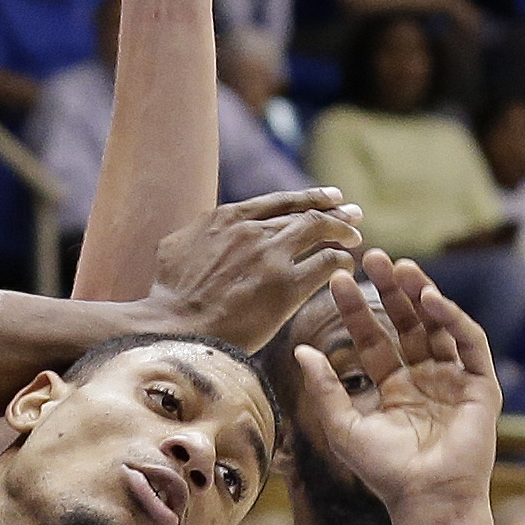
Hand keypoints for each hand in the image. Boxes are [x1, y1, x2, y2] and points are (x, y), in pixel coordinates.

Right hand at [146, 189, 366, 349]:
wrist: (172, 326)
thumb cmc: (168, 295)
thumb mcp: (176, 246)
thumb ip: (201, 232)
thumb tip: (208, 228)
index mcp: (227, 218)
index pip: (279, 201)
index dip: (309, 198)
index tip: (330, 198)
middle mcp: (253, 230)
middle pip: (305, 213)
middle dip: (334, 212)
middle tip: (354, 215)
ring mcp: (271, 256)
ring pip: (319, 230)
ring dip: (342, 232)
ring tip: (356, 238)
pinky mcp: (286, 286)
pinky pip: (326, 263)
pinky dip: (340, 261)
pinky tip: (346, 265)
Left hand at [299, 256, 501, 515]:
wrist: (427, 500)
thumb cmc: (386, 472)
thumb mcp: (344, 426)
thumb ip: (325, 388)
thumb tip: (301, 351)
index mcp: (395, 388)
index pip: (373, 339)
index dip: (356, 310)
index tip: (336, 281)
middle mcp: (425, 379)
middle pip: (406, 324)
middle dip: (390, 290)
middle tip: (371, 256)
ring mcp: (455, 380)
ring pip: (438, 326)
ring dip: (421, 294)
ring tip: (402, 266)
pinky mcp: (482, 386)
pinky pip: (470, 343)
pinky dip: (453, 319)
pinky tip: (432, 299)